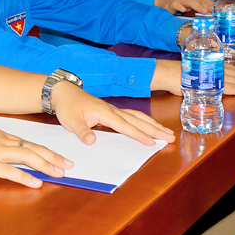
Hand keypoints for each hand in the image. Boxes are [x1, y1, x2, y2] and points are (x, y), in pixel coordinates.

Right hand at [0, 117, 72, 187]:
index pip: (28, 142)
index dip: (46, 150)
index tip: (59, 156)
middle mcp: (1, 141)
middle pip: (33, 149)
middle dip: (53, 157)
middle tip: (69, 165)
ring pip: (26, 157)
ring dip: (45, 165)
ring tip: (60, 173)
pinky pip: (9, 171)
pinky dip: (24, 177)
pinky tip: (36, 183)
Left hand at [52, 81, 174, 146]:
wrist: (63, 93)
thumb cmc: (67, 106)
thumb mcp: (70, 121)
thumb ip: (82, 131)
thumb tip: (92, 141)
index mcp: (104, 112)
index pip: (125, 125)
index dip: (139, 134)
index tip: (152, 142)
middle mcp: (112, 110)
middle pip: (137, 120)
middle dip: (155, 129)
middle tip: (171, 137)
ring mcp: (113, 109)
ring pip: (137, 116)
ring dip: (153, 124)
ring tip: (167, 132)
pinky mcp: (111, 111)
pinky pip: (132, 116)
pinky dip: (144, 121)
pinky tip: (150, 126)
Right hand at [151, 58, 234, 95]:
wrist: (167, 73)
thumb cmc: (177, 75)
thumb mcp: (194, 74)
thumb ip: (205, 79)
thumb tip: (210, 86)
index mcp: (213, 65)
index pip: (234, 70)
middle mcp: (216, 68)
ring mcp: (215, 74)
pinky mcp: (212, 83)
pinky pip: (231, 86)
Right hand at [154, 0, 213, 13]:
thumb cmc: (178, 0)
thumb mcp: (190, 0)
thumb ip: (199, 4)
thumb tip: (211, 9)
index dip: (211, 4)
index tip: (218, 10)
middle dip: (206, 5)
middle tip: (213, 11)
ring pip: (190, 1)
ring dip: (197, 6)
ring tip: (203, 11)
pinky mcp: (172, 2)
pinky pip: (177, 4)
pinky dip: (180, 6)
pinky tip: (183, 10)